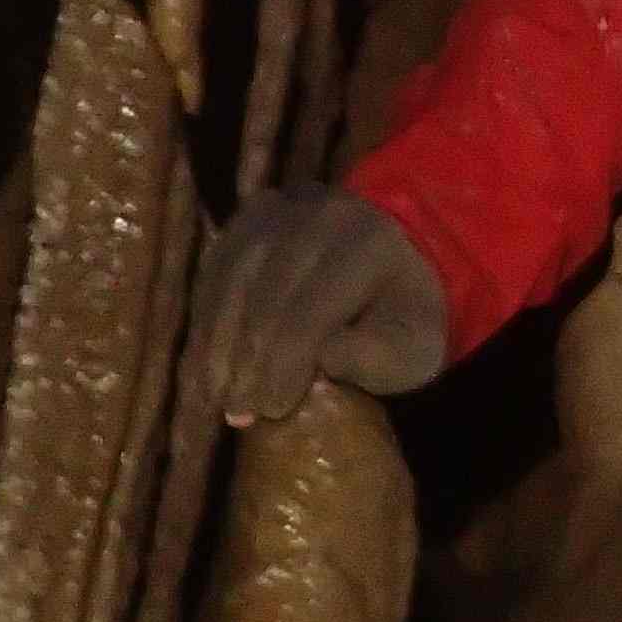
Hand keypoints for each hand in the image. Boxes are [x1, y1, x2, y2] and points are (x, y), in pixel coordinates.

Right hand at [190, 187, 449, 428]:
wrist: (399, 257)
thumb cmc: (403, 315)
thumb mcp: (414, 347)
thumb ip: (376, 357)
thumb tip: (321, 361)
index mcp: (370, 244)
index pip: (312, 309)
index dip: (285, 365)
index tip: (271, 410)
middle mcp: (322, 214)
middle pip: (266, 294)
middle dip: (247, 360)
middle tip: (237, 412)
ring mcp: (283, 208)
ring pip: (232, 277)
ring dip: (217, 341)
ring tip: (215, 393)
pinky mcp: (252, 216)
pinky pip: (218, 267)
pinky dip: (208, 316)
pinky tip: (207, 360)